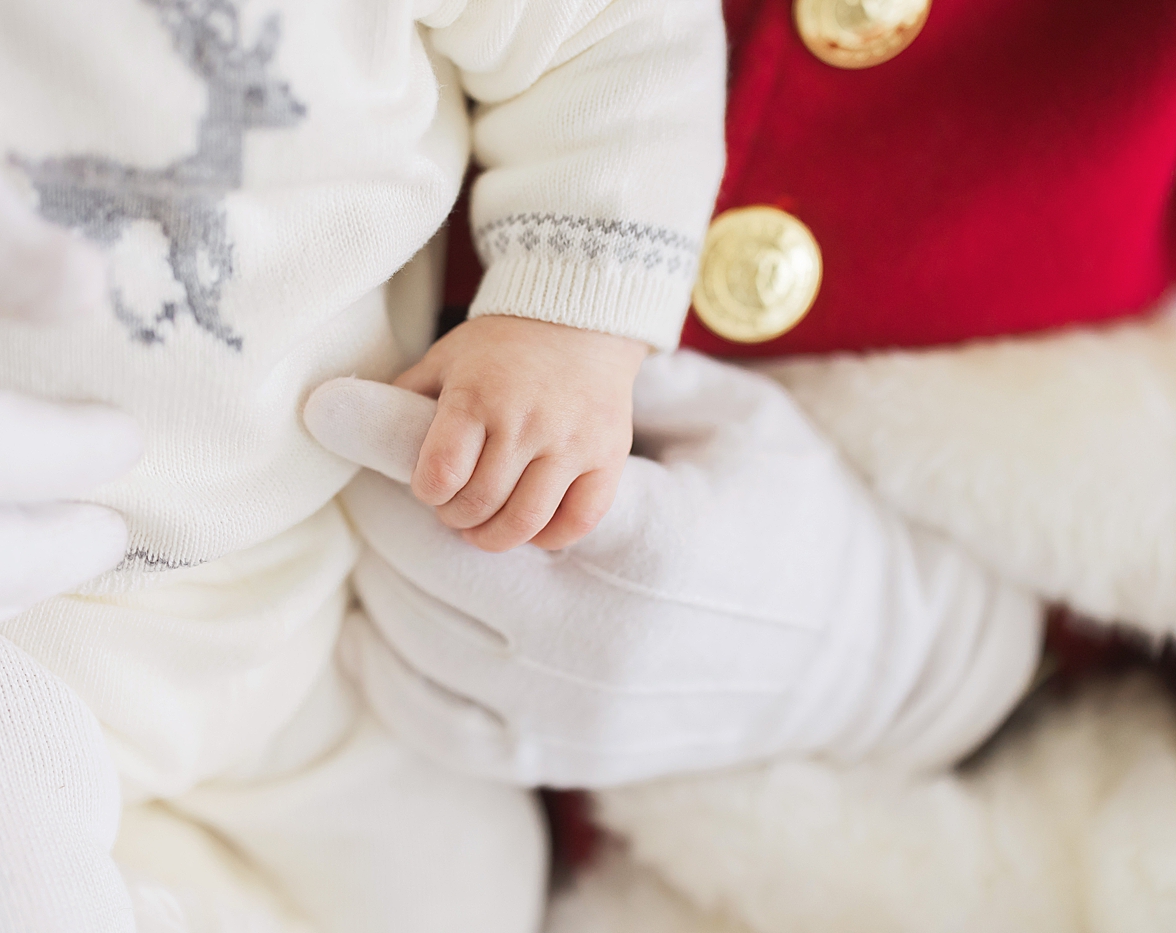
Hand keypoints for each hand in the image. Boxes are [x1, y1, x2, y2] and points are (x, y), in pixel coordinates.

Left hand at [306, 352, 1041, 785]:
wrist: (849, 655)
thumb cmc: (795, 515)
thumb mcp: (745, 421)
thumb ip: (642, 385)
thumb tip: (536, 351)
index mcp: (648, 539)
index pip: (480, 480)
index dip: (388, 436)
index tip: (326, 406)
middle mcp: (601, 635)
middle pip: (431, 557)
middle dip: (377, 501)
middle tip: (361, 463)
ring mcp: (576, 708)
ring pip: (419, 636)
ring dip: (377, 575)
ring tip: (375, 529)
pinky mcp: (564, 754)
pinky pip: (436, 721)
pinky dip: (388, 670)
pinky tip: (374, 626)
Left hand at [391, 316, 645, 551]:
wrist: (581, 320)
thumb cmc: (502, 345)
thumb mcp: (445, 358)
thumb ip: (408, 395)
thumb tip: (369, 430)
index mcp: (477, 397)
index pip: (439, 476)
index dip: (427, 494)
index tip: (430, 488)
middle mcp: (525, 422)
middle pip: (478, 504)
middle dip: (456, 518)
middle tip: (455, 510)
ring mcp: (571, 442)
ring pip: (525, 522)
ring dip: (494, 537)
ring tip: (485, 528)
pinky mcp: (608, 457)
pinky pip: (579, 520)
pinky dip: (550, 537)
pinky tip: (532, 528)